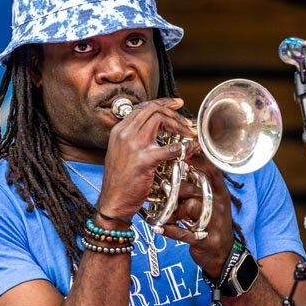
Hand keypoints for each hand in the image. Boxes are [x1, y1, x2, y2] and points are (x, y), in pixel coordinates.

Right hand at [95, 98, 198, 219]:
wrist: (113, 202)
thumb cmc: (120, 182)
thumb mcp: (122, 154)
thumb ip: (134, 139)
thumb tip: (154, 130)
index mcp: (119, 131)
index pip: (143, 107)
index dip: (162, 103)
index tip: (176, 103)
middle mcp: (124, 134)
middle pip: (152, 109)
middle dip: (173, 112)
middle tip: (186, 122)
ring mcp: (133, 146)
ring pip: (160, 119)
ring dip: (179, 124)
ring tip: (189, 133)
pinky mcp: (144, 160)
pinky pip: (170, 148)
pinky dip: (185, 147)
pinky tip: (192, 148)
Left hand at [161, 153, 233, 274]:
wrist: (221, 254)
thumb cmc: (210, 223)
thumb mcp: (210, 202)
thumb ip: (197, 186)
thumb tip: (180, 166)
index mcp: (219, 193)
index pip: (211, 171)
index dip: (197, 160)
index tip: (182, 151)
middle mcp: (218, 205)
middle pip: (195, 189)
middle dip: (177, 189)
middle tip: (161, 187)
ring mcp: (213, 222)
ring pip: (190, 207)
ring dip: (174, 211)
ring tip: (167, 215)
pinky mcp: (204, 239)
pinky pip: (183, 232)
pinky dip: (170, 231)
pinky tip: (159, 228)